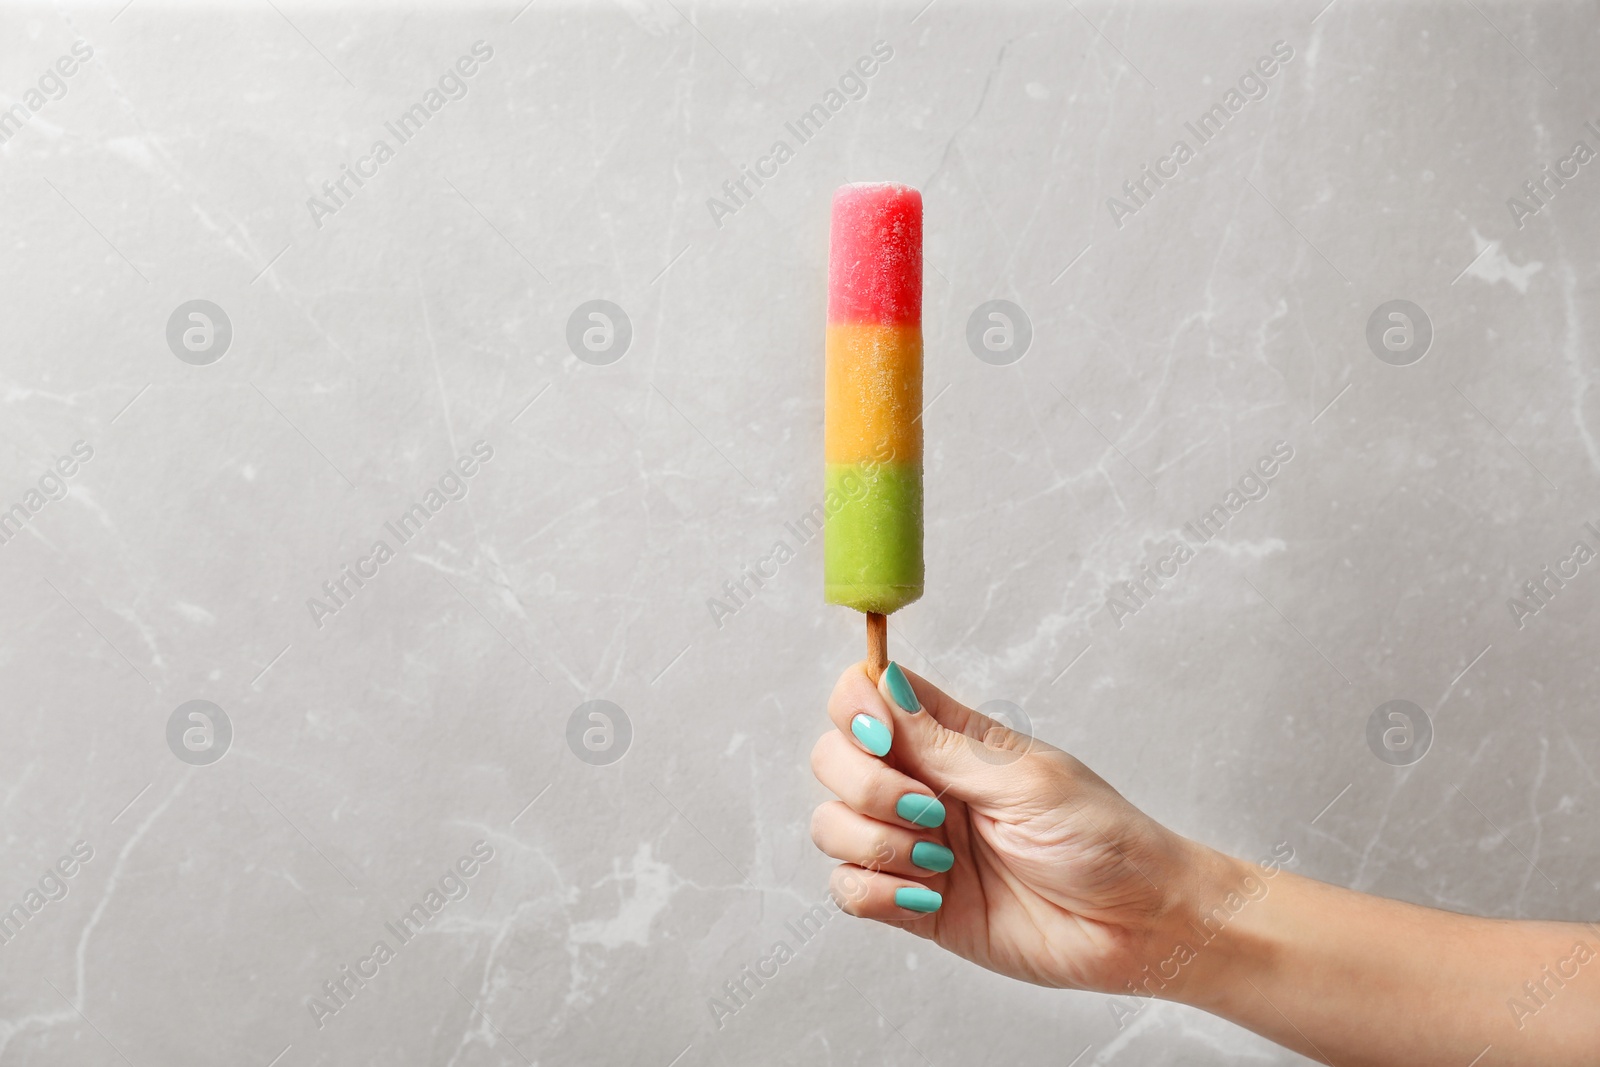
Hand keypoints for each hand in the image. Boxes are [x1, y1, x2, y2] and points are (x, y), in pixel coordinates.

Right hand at [809, 662, 1217, 994]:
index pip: (866, 697)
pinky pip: (848, 889)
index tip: (884, 738)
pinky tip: (928, 895)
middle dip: (864, 785)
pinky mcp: (912, 904)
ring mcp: (912, 845)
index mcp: (951, 740)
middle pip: (833, 758)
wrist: (1138, 927)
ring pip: (831, 825)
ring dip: (872, 842)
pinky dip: (873, 892)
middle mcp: (922, 785)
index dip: (856, 709)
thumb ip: (940, 743)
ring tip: (938, 862)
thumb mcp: (1024, 780)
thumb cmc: (1103, 840)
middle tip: (930, 812)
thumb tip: (878, 681)